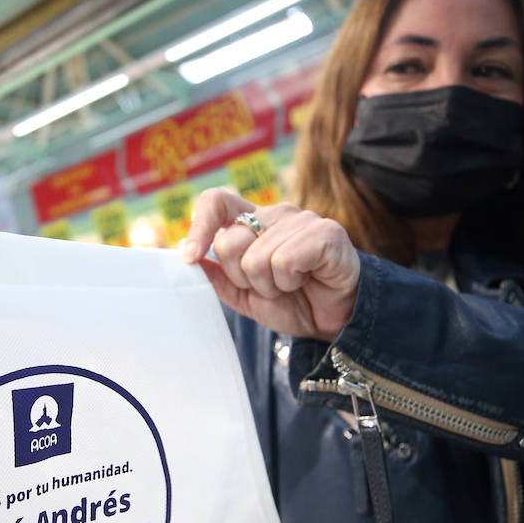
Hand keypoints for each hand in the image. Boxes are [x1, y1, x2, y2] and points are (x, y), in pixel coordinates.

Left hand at [180, 189, 359, 341]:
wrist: (336, 321)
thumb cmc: (294, 302)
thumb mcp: (245, 295)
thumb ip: (218, 277)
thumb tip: (187, 258)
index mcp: (254, 222)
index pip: (217, 201)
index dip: (199, 227)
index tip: (190, 256)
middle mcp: (276, 214)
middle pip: (229, 242)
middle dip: (243, 277)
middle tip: (270, 285)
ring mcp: (302, 219)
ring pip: (256, 257)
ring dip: (270, 285)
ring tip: (291, 285)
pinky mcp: (326, 232)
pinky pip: (284, 261)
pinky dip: (290, 282)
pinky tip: (307, 280)